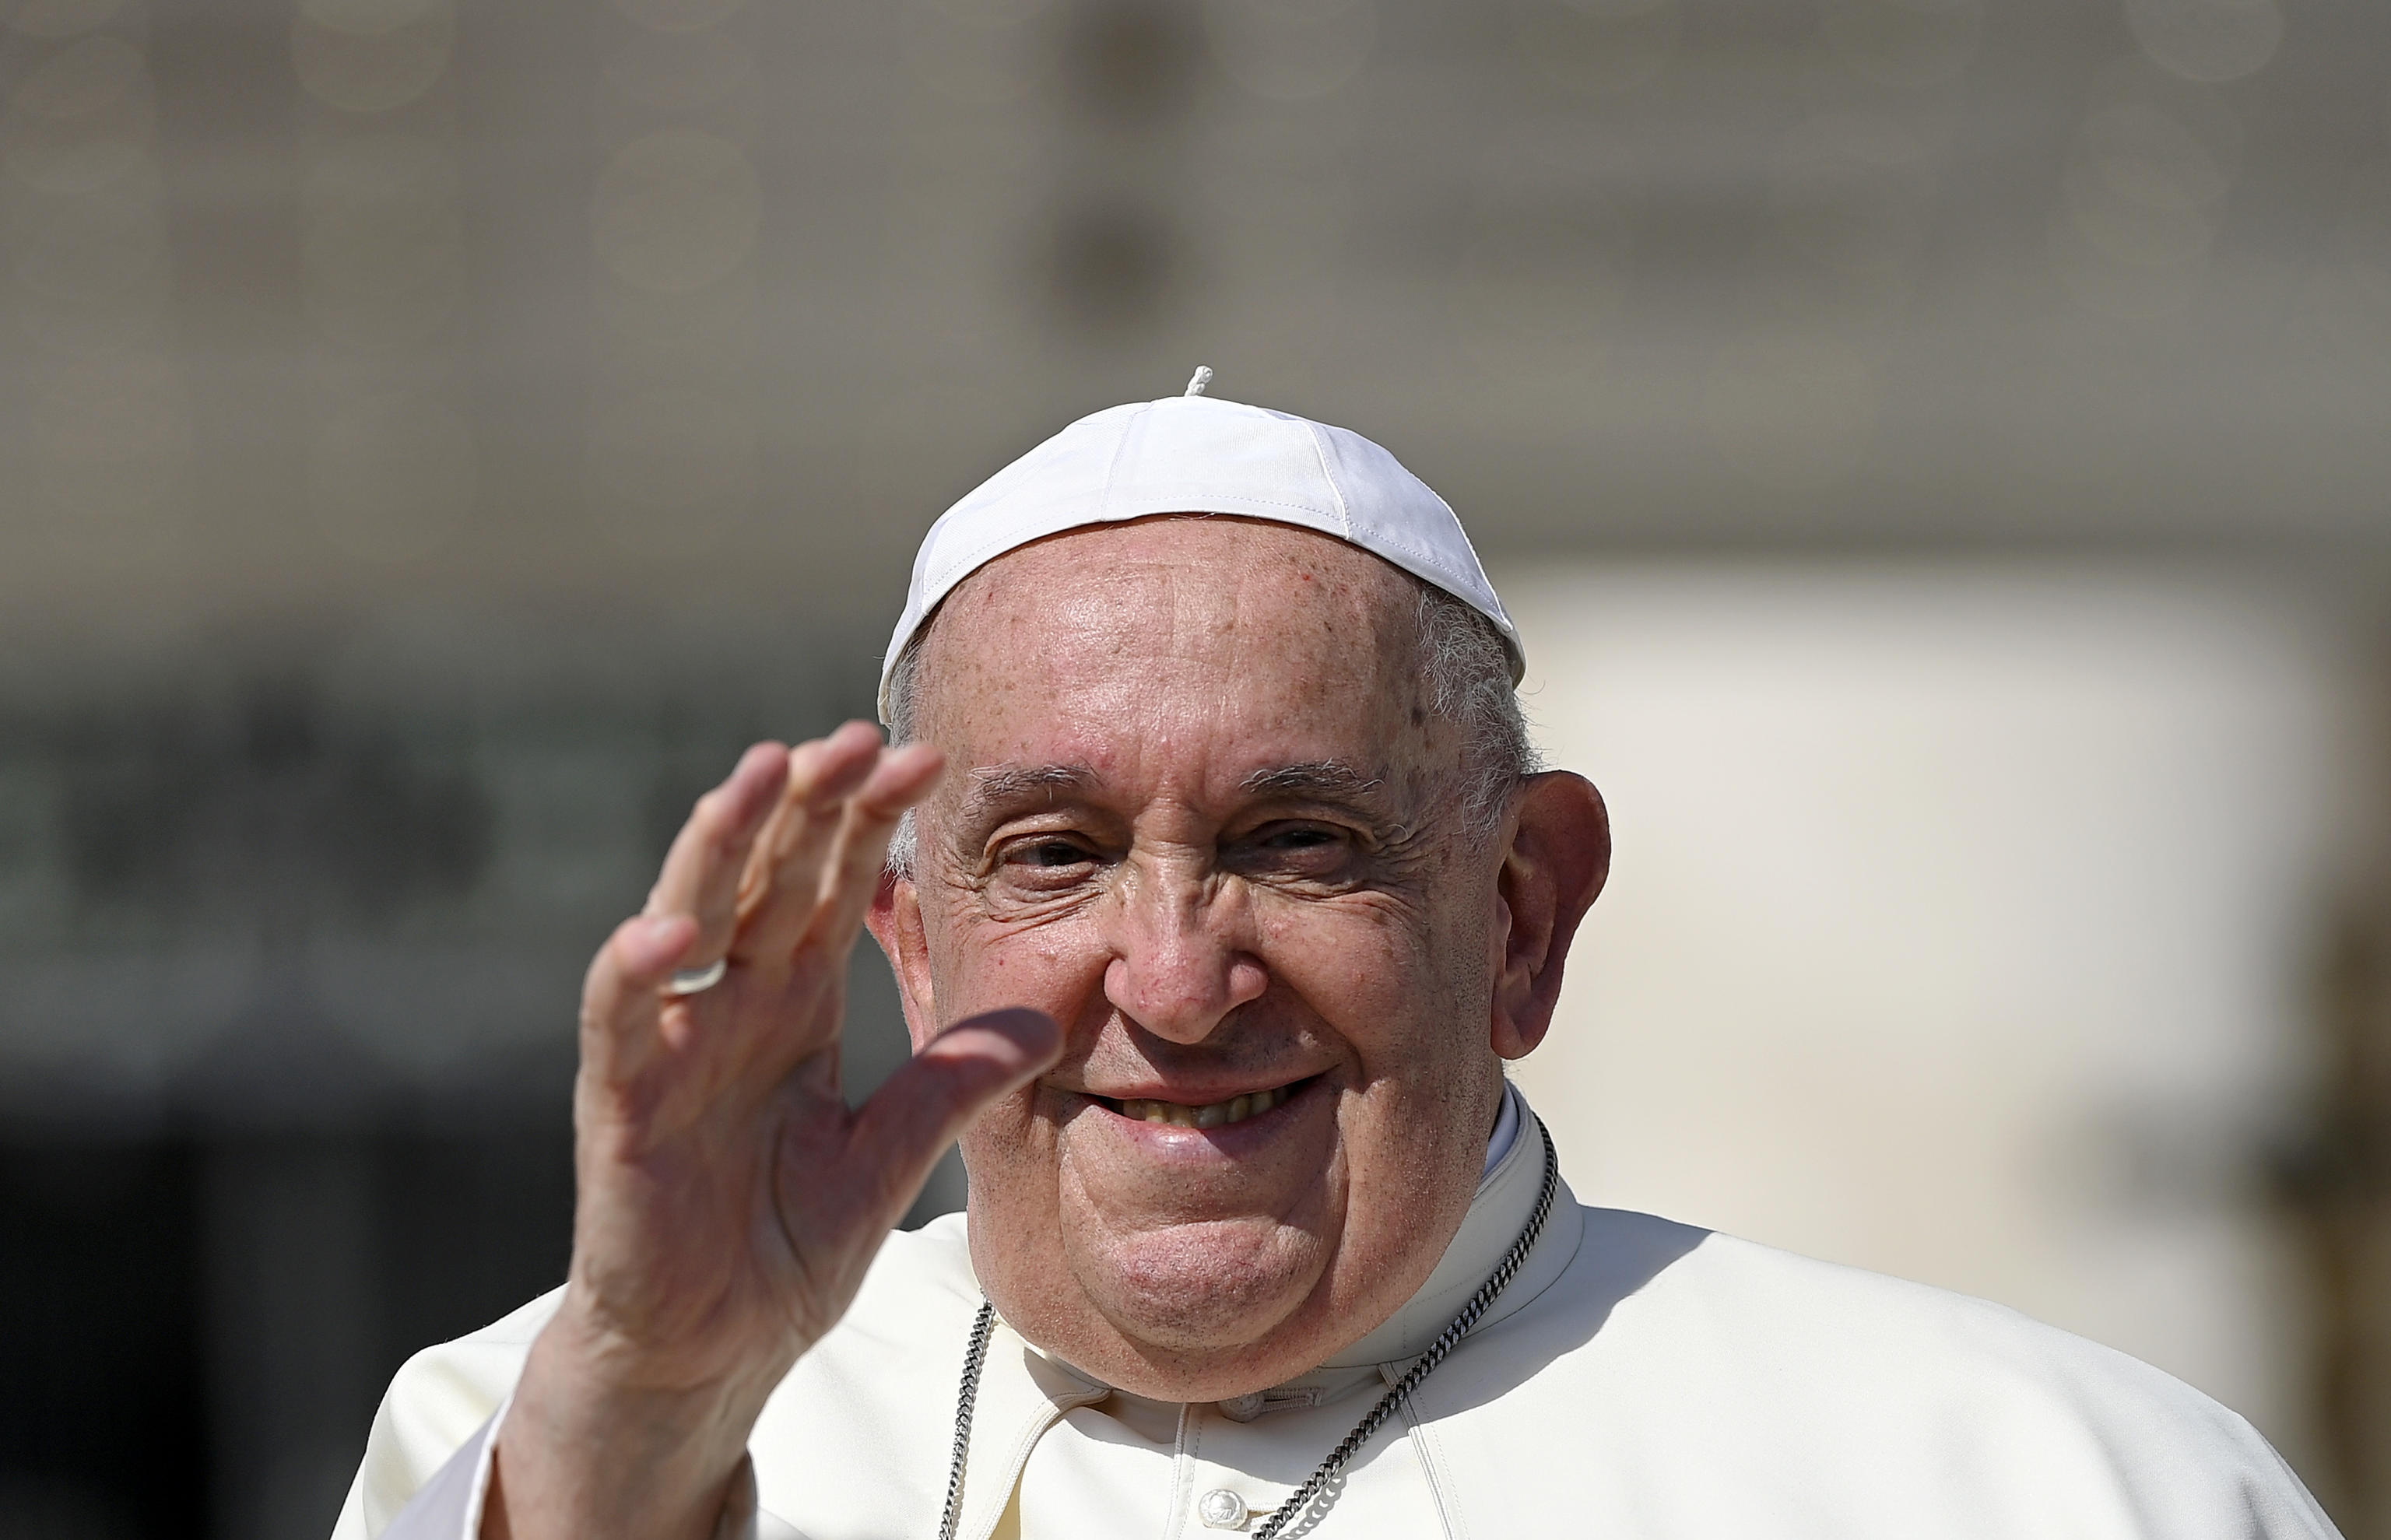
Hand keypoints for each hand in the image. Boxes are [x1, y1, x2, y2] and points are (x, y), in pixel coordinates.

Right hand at [486, 725, 1060, 1539]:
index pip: (830, 886)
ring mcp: (671, 1046)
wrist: (711, 1354)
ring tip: (762, 772)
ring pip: (687, 914)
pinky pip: (620, 1021)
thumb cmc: (782, 1249)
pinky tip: (672, 932)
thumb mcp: (889, 1157)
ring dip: (720, 843)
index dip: (868, 822)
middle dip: (806, 803)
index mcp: (791, 1004)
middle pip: (764, 875)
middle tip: (855, 737)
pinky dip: (636, 971)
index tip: (925, 762)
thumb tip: (1050, 1022)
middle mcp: (729, 1005)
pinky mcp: (621, 1104)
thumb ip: (952, 1083)